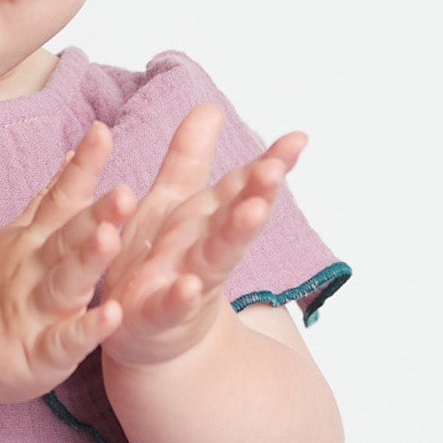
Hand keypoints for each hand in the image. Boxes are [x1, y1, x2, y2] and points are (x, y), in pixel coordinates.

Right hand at [0, 122, 136, 405]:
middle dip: (96, 216)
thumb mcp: (16, 236)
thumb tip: (74, 152)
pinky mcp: (39, 355)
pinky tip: (110, 317)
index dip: (82, 167)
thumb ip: (50, 197)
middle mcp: (34, 271)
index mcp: (35, 242)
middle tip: (125, 193)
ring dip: (87, 263)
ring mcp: (35, 312)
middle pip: (67, 239)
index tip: (101, 131)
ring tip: (110, 240)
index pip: (61, 198)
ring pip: (64, 284)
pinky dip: (85, 331)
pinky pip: (63, 342)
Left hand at [98, 105, 307, 368]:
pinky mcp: (157, 316)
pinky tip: (190, 286)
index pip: (243, 186)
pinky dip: (181, 298)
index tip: (298, 139)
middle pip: (237, 218)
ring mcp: (187, 284)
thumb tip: (210, 106)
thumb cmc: (159, 261)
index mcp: (207, 220)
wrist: (144, 335)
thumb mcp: (169, 204)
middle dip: (258, 193)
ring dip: (236, 236)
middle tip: (277, 168)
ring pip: (217, 258)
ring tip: (255, 211)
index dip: (270, 163)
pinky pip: (171, 306)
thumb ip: (188, 159)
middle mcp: (205, 249)